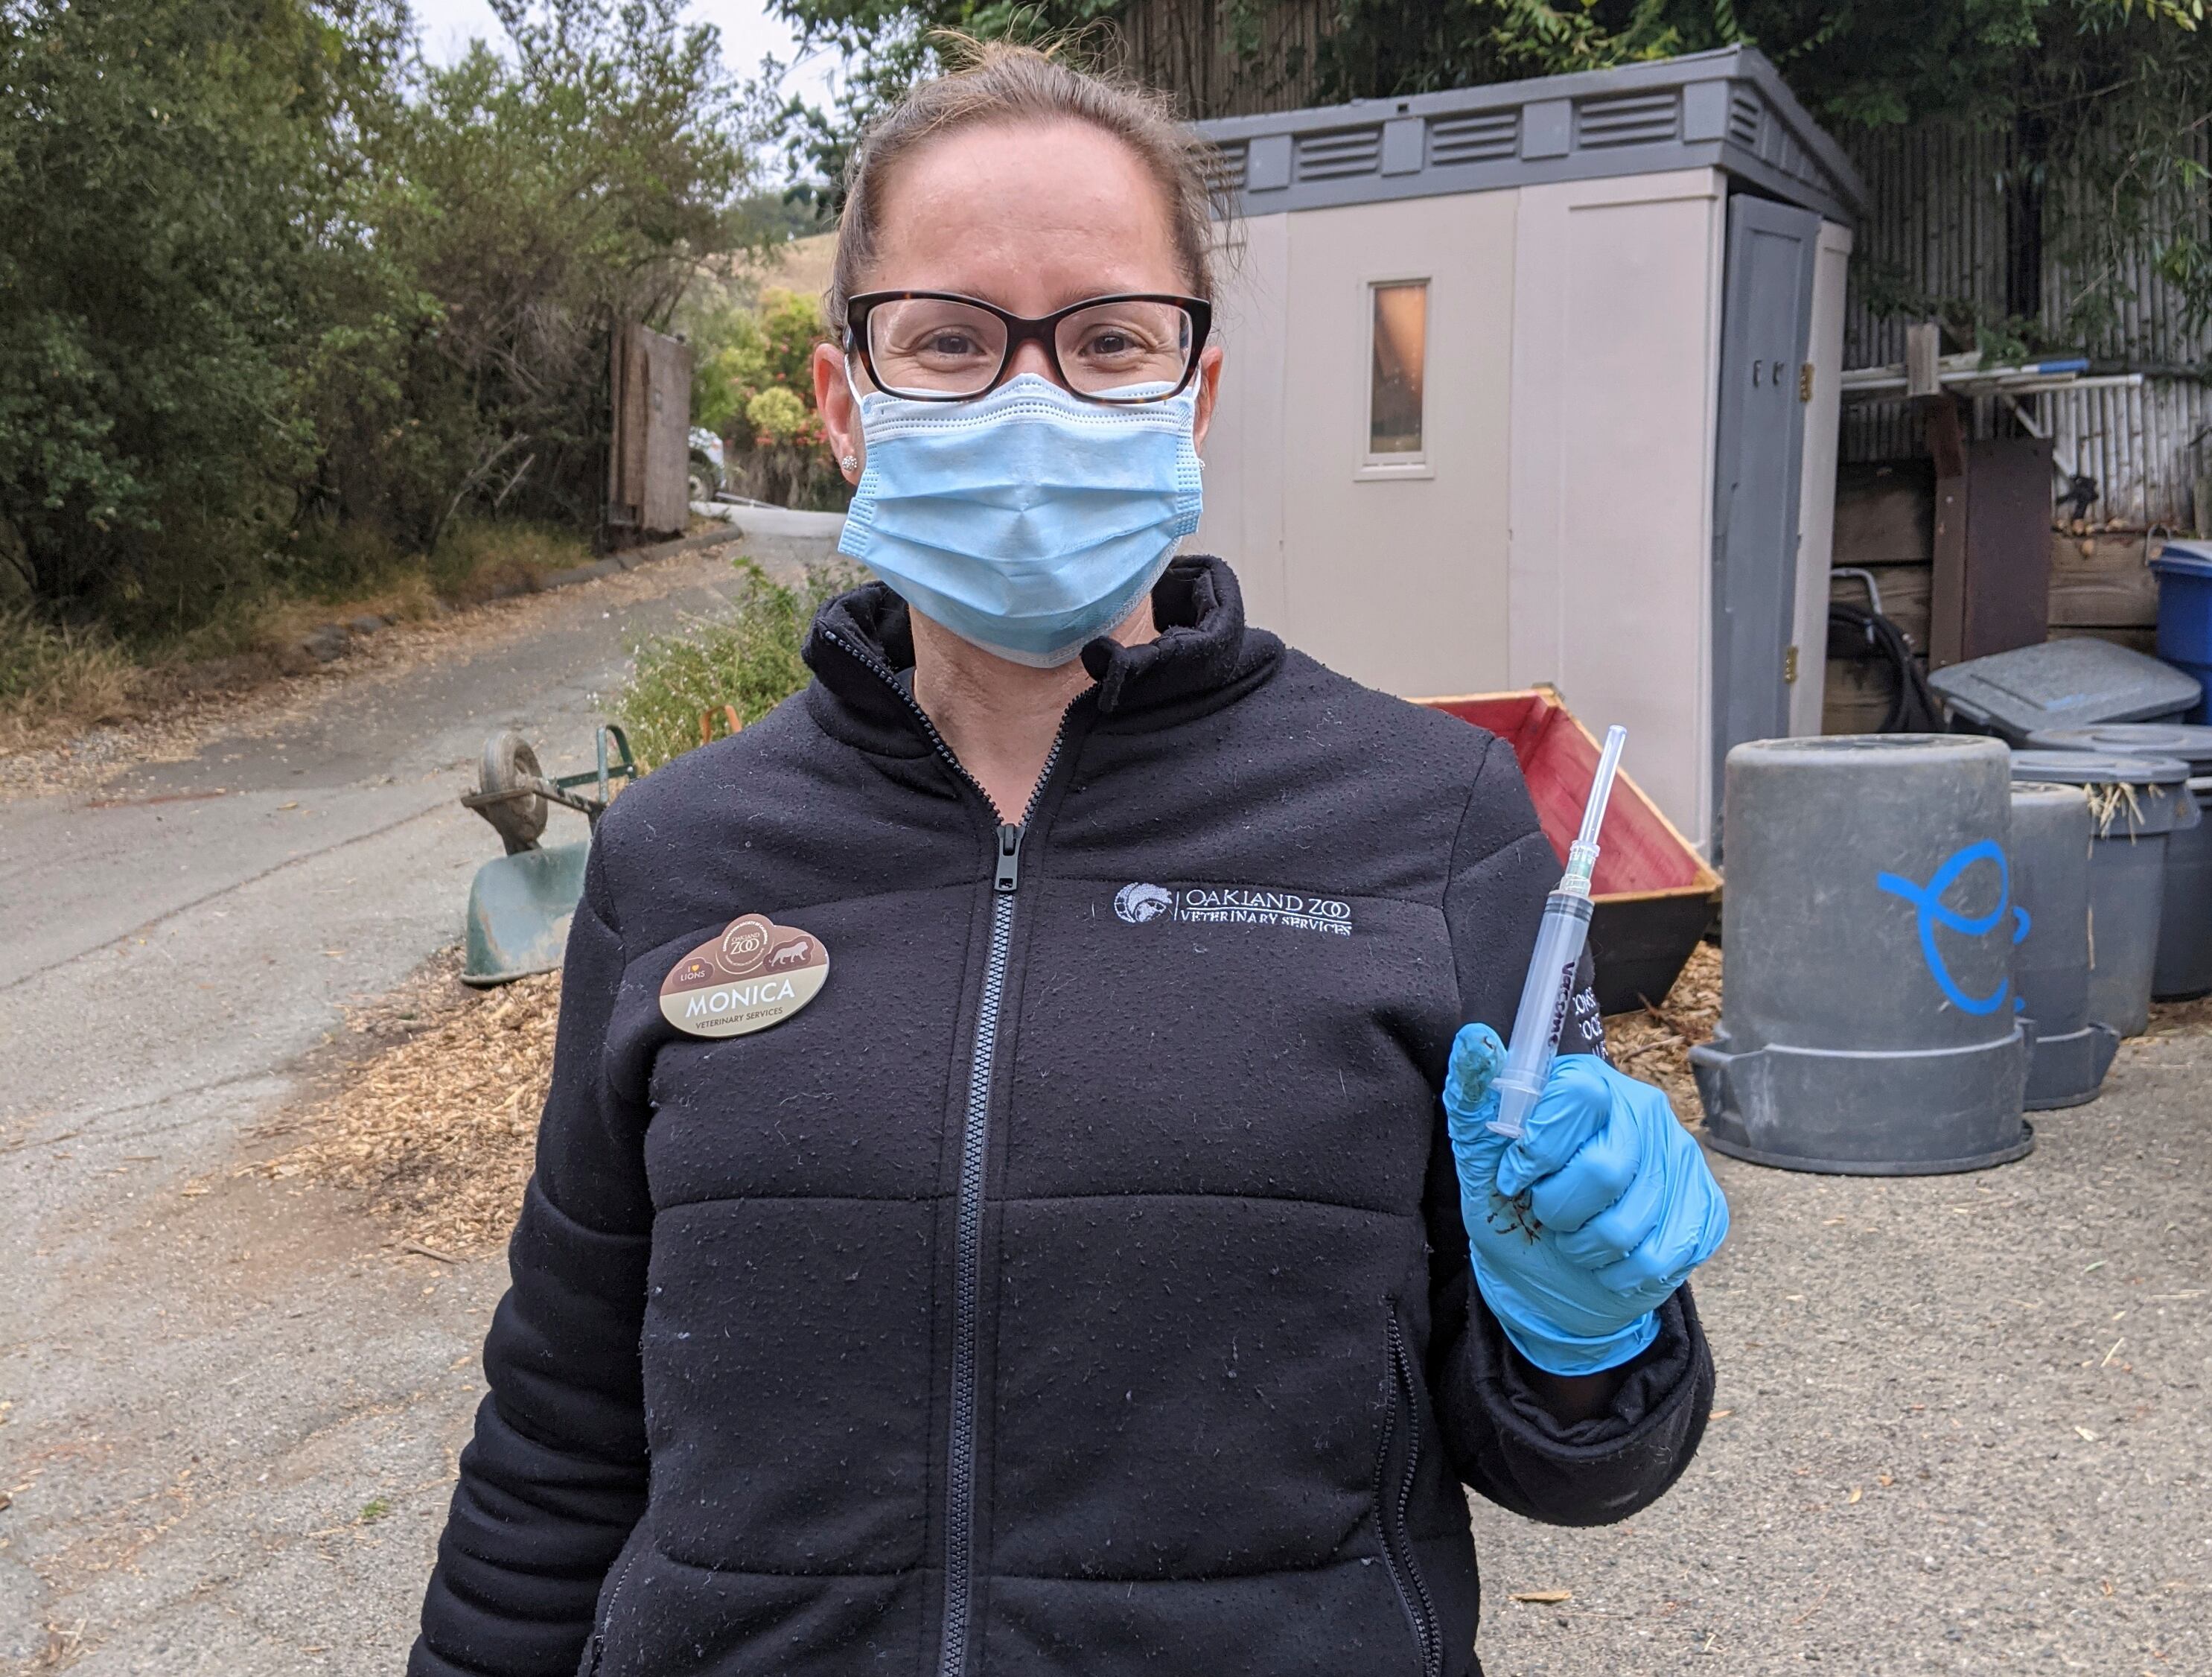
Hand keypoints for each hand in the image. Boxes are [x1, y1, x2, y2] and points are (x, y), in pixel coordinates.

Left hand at [1443, 1024, 1727, 1376]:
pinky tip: (1608, 1261)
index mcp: (1585, 1081)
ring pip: (1630, 1224)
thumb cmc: (1512, 1207)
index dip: (1539, 1150)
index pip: (1578, 1096)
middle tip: (1547, 1215)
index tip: (1514, 1179)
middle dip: (1559, 1210)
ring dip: (1585, 1249)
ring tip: (1575, 1239)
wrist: (1549, 1274)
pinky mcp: (1706, 1207)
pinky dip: (1620, 1275)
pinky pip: (1662, 1257)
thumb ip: (1474, 1101)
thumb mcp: (1479, 1160)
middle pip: (1605, 1170)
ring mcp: (1681, 1156)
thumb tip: (1474, 1040)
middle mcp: (1642, 1108)